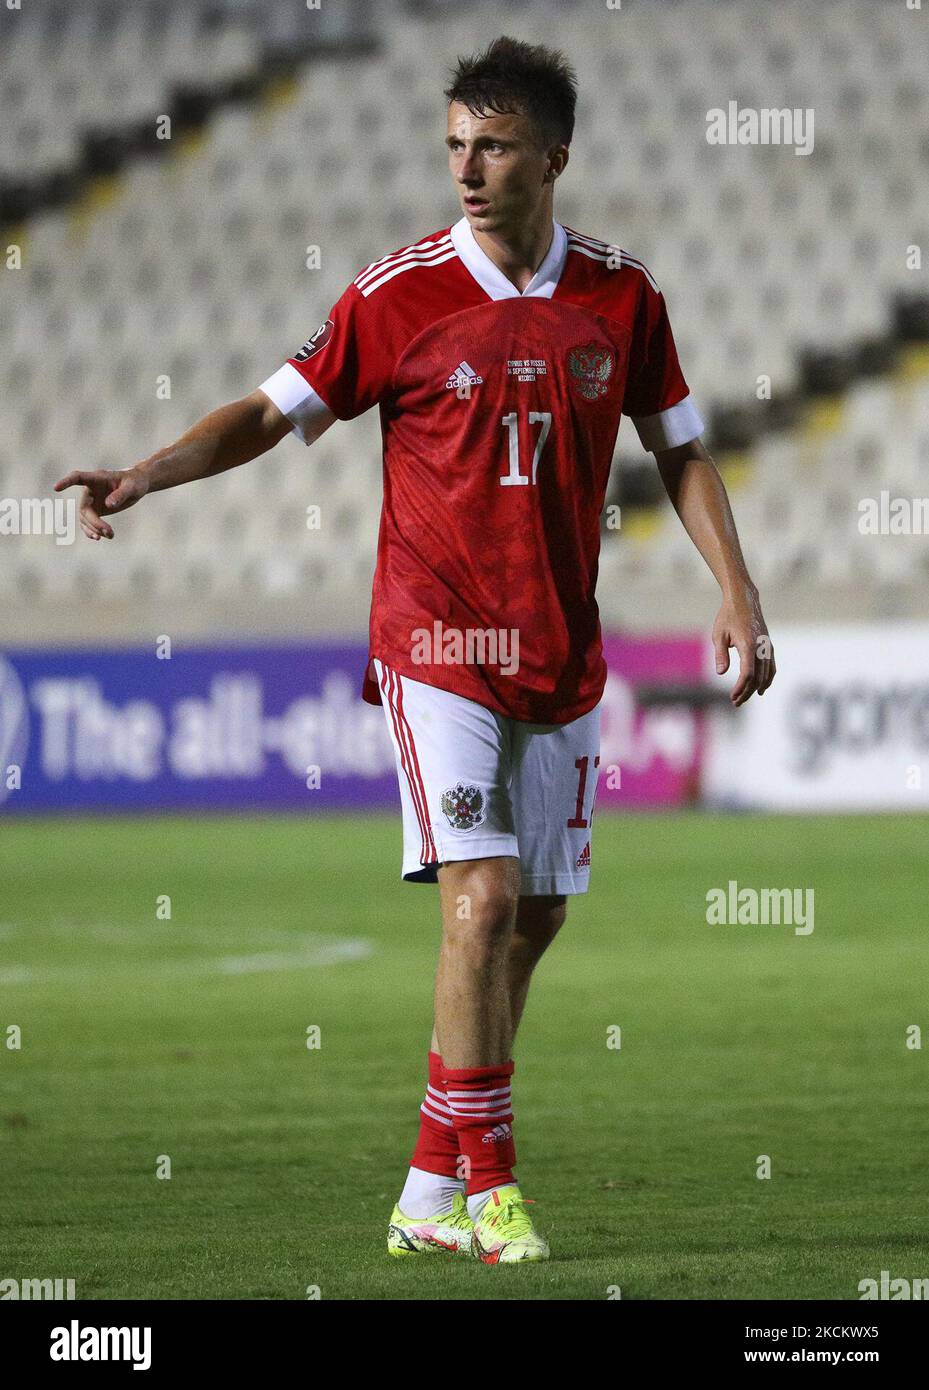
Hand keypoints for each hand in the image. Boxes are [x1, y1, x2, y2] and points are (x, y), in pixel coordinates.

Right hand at [53, 467, 148, 539]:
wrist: (138, 485)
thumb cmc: (135, 482)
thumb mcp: (132, 487)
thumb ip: (120, 495)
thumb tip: (108, 505)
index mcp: (96, 478)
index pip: (77, 477)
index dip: (66, 482)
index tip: (56, 488)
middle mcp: (90, 489)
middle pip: (84, 508)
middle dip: (94, 522)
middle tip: (109, 533)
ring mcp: (92, 500)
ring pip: (85, 518)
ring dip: (95, 529)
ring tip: (110, 536)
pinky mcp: (96, 510)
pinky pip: (88, 522)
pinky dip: (91, 531)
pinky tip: (98, 538)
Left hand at [713, 583, 775, 705]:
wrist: (744, 600)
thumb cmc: (728, 616)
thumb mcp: (719, 635)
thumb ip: (721, 654)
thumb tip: (721, 673)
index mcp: (749, 645)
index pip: (748, 674)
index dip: (741, 688)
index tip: (732, 696)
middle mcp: (762, 648)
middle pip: (758, 678)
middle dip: (747, 692)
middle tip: (735, 702)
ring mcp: (767, 647)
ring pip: (766, 674)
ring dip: (756, 688)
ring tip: (744, 698)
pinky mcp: (769, 646)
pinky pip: (772, 667)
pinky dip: (767, 679)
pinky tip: (761, 688)